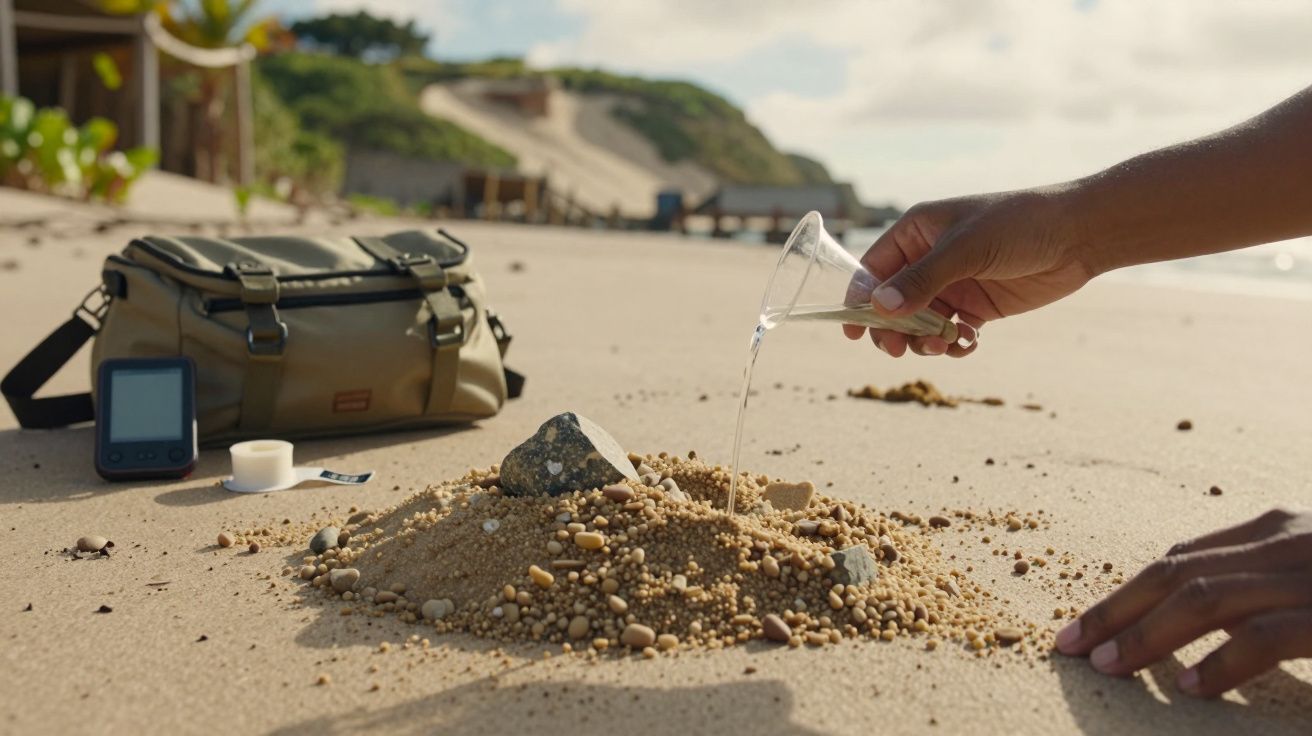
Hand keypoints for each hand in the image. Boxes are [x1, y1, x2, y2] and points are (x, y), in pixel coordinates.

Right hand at [843, 188, 1095, 356]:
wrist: (1080, 235)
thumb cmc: (1019, 225)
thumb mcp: (966, 250)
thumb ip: (922, 280)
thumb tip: (879, 310)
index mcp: (917, 232)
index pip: (874, 268)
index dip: (861, 299)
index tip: (854, 332)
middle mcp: (930, 258)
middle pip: (893, 303)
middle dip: (893, 329)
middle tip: (898, 350)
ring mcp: (954, 283)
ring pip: (920, 322)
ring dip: (924, 340)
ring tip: (943, 346)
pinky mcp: (978, 305)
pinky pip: (951, 333)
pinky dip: (954, 344)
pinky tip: (969, 343)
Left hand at [1055, 507, 1311, 697]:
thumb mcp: (1307, 584)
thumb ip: (1258, 591)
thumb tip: (1187, 620)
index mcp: (1278, 532)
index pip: (1185, 557)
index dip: (1129, 592)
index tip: (1086, 624)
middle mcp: (1290, 540)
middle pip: (1179, 572)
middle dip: (1116, 610)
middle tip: (1070, 644)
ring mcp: (1311, 575)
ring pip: (1206, 597)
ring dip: (1146, 634)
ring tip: (1107, 666)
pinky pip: (1264, 636)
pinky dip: (1221, 664)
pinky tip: (1188, 688)